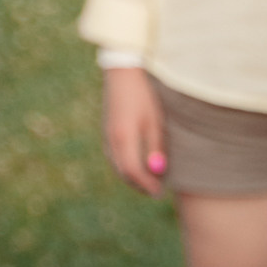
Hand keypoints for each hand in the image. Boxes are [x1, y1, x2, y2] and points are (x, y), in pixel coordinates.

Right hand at [102, 66, 168, 195]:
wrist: (124, 73)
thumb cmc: (145, 96)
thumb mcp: (155, 121)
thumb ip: (156, 147)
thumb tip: (158, 171)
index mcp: (124, 137)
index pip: (132, 171)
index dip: (146, 184)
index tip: (160, 192)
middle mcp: (112, 139)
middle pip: (123, 172)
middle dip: (139, 184)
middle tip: (156, 191)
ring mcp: (107, 134)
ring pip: (117, 165)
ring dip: (132, 176)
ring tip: (150, 181)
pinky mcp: (107, 130)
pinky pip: (114, 155)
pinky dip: (126, 165)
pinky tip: (138, 164)